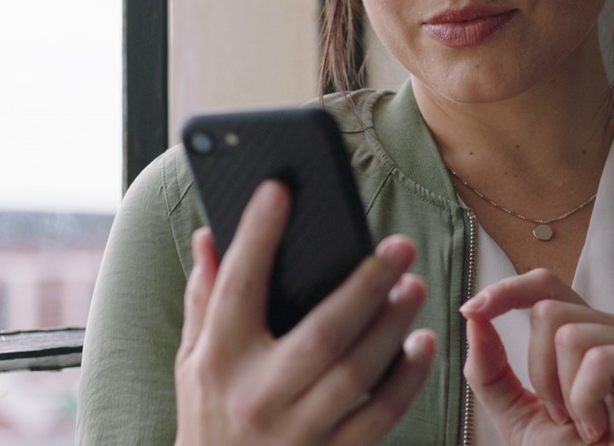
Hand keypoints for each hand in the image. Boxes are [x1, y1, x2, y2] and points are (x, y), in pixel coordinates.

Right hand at [174, 180, 436, 445]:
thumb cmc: (208, 418)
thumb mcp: (191, 361)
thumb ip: (204, 299)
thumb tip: (208, 236)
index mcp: (219, 360)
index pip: (238, 286)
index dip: (257, 236)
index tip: (278, 192)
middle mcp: (258, 395)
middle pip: (322, 332)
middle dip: (366, 284)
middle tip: (399, 247)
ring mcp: (297, 431)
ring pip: (357, 372)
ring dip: (393, 326)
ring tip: (414, 287)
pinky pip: (379, 415)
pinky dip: (408, 379)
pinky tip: (422, 345)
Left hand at [461, 269, 613, 444]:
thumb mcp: (520, 416)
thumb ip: (492, 372)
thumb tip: (474, 320)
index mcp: (592, 334)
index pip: (547, 287)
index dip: (508, 290)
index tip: (471, 311)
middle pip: (549, 311)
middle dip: (540, 374)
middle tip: (565, 416)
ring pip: (569, 335)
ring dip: (566, 396)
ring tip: (588, 426)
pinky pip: (598, 361)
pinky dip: (587, 405)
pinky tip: (604, 429)